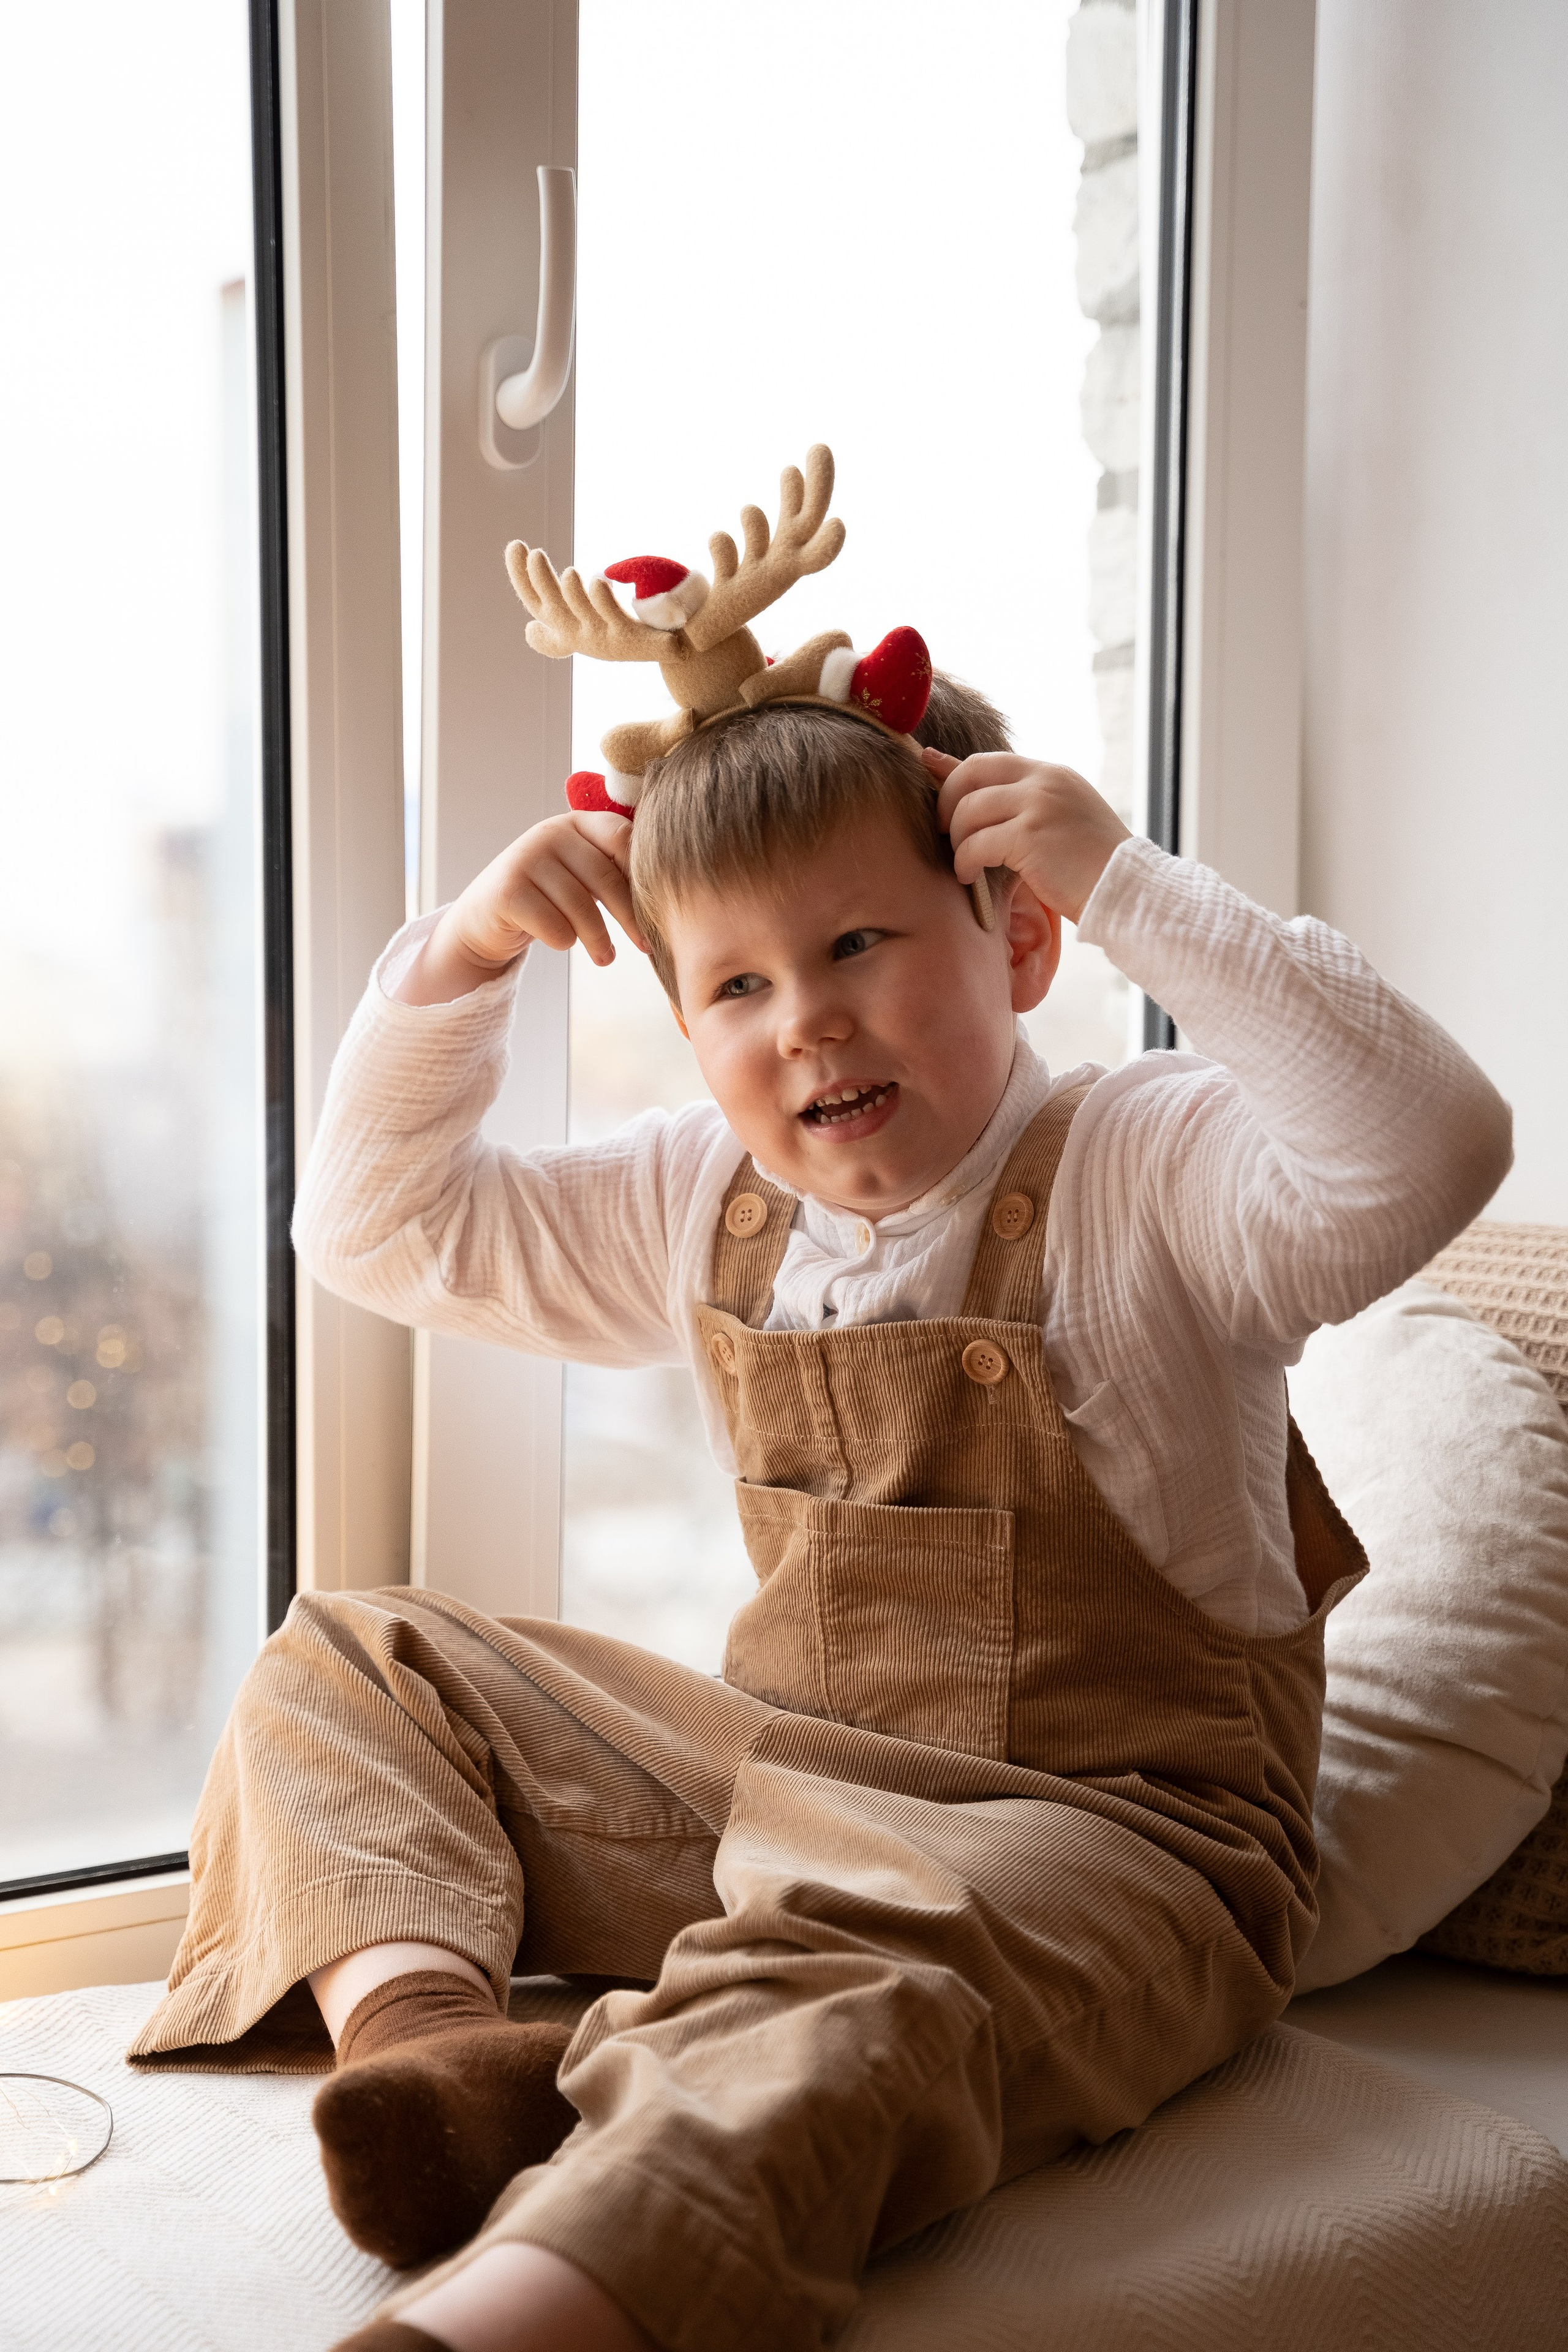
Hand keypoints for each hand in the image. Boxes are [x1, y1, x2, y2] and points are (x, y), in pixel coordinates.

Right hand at [396, 811, 644, 1006]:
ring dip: (599, 940)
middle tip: (645, 946)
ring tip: (605, 957)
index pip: (621, 836)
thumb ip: (614, 870)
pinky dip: (563, 941)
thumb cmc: (548, 898)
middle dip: (630, 918)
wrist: (487, 918)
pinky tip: (560, 942)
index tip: (657, 907)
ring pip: (581, 907)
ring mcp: (524, 859)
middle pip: (605, 877)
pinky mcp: (506, 892)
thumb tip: (667, 895)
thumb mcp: (581, 875)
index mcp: (576, 823)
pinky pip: (554, 926)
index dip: (642, 874)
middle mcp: (549, 833)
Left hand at [922, 748, 1130, 926]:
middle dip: (947, 801)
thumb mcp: (1060, 820)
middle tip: (945, 831)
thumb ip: (1023, 804)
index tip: (928, 768)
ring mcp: (1038, 805)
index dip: (953, 770)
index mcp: (1052, 774)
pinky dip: (965, 862)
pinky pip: (975, 844)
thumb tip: (984, 801)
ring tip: (965, 865)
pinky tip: (970, 876)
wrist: (1127, 889)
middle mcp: (1044, 781)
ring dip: (958, 841)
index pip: (989, 761)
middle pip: (971, 774)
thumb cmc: (1092, 866)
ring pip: (968, 810)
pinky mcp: (1030, 836)